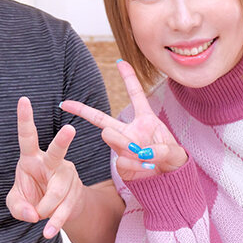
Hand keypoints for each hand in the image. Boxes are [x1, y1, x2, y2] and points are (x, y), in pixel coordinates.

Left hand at [6, 96, 83, 238]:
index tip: (23, 99)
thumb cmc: (33, 198)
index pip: (27, 137)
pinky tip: (48, 232)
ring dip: (43, 211)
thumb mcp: (17, 202)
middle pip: (57, 151)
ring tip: (39, 217)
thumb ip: (17, 207)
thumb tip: (32, 212)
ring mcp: (67, 175)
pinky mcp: (75, 192)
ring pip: (56, 194)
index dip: (25, 118)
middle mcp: (52, 162)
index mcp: (32, 158)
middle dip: (63, 140)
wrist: (57, 212)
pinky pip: (64, 209)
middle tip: (69, 130)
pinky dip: (54, 223)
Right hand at [61, 60, 186, 181]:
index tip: (120, 61)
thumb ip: (162, 150)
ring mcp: (123, 148)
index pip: (135, 95)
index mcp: (145, 120)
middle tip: (67, 104)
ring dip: (124, 143)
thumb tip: (143, 153)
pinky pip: (120, 161)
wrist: (170, 181)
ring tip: (142, 153)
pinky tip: (145, 168)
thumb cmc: (173, 160)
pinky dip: (134, 165)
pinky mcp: (121, 165)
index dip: (128, 77)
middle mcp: (130, 131)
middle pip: (101, 118)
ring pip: (110, 136)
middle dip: (82, 110)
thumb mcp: (175, 152)